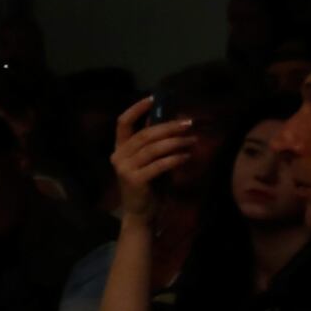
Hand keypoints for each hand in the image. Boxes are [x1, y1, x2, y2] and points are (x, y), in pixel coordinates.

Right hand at [108, 97, 200, 220]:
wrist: (141, 213)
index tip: (153, 98)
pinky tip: (187, 156)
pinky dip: (175, 158)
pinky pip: (159, 164)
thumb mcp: (150, 160)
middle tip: (188, 123)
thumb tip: (171, 120)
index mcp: (120, 148)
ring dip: (176, 142)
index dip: (137, 109)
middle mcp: (118, 156)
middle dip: (168, 127)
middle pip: (144, 134)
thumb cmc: (148, 184)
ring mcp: (125, 168)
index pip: (123, 123)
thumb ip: (155, 142)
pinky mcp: (135, 180)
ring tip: (192, 140)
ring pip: (153, 149)